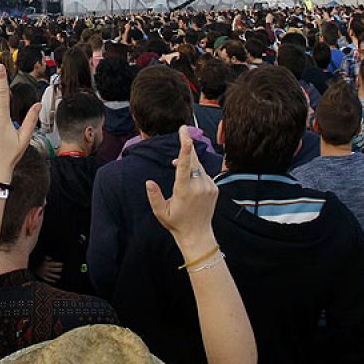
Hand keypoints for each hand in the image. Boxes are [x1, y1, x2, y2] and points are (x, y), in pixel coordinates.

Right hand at [34, 258, 63, 284]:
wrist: (31, 267)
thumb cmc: (38, 261)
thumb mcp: (42, 258)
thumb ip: (47, 258)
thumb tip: (51, 258)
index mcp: (46, 264)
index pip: (54, 264)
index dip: (59, 264)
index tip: (62, 264)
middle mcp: (45, 269)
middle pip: (53, 269)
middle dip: (58, 269)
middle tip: (62, 269)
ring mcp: (43, 273)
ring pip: (51, 275)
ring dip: (55, 276)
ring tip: (59, 277)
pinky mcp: (42, 277)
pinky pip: (47, 279)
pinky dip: (51, 280)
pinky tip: (54, 281)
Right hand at [145, 127, 217, 251]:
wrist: (197, 234)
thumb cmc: (176, 223)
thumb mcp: (160, 212)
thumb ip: (154, 196)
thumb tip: (148, 182)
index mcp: (184, 190)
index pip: (185, 165)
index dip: (185, 148)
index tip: (185, 134)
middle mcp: (198, 186)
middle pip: (193, 159)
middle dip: (187, 145)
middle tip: (183, 129)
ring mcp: (208, 187)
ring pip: (199, 166)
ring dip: (190, 162)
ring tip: (176, 165)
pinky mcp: (214, 189)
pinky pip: (204, 174)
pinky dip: (196, 171)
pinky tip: (189, 179)